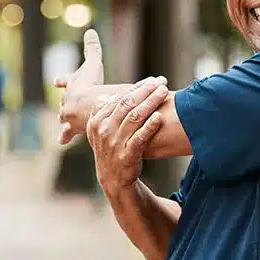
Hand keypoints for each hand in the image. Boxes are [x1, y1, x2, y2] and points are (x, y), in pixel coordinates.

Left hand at [56, 29, 135, 144]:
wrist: (87, 106)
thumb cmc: (90, 84)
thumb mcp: (92, 64)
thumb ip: (92, 48)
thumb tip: (90, 30)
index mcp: (71, 86)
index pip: (65, 81)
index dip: (62, 80)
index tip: (56, 81)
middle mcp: (66, 101)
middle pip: (63, 102)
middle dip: (64, 105)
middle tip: (61, 109)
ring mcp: (68, 116)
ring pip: (63, 119)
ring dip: (63, 122)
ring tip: (61, 128)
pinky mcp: (72, 128)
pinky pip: (67, 134)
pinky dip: (65, 136)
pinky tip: (61, 141)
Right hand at [88, 78, 168, 193]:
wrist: (113, 179)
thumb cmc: (112, 149)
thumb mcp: (102, 130)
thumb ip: (108, 111)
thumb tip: (119, 91)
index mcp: (96, 121)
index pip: (118, 98)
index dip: (137, 87)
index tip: (153, 80)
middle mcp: (102, 131)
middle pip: (127, 104)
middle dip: (146, 91)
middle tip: (161, 82)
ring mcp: (113, 144)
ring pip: (134, 118)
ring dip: (150, 102)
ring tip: (164, 93)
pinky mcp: (126, 156)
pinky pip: (139, 138)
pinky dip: (149, 127)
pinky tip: (159, 117)